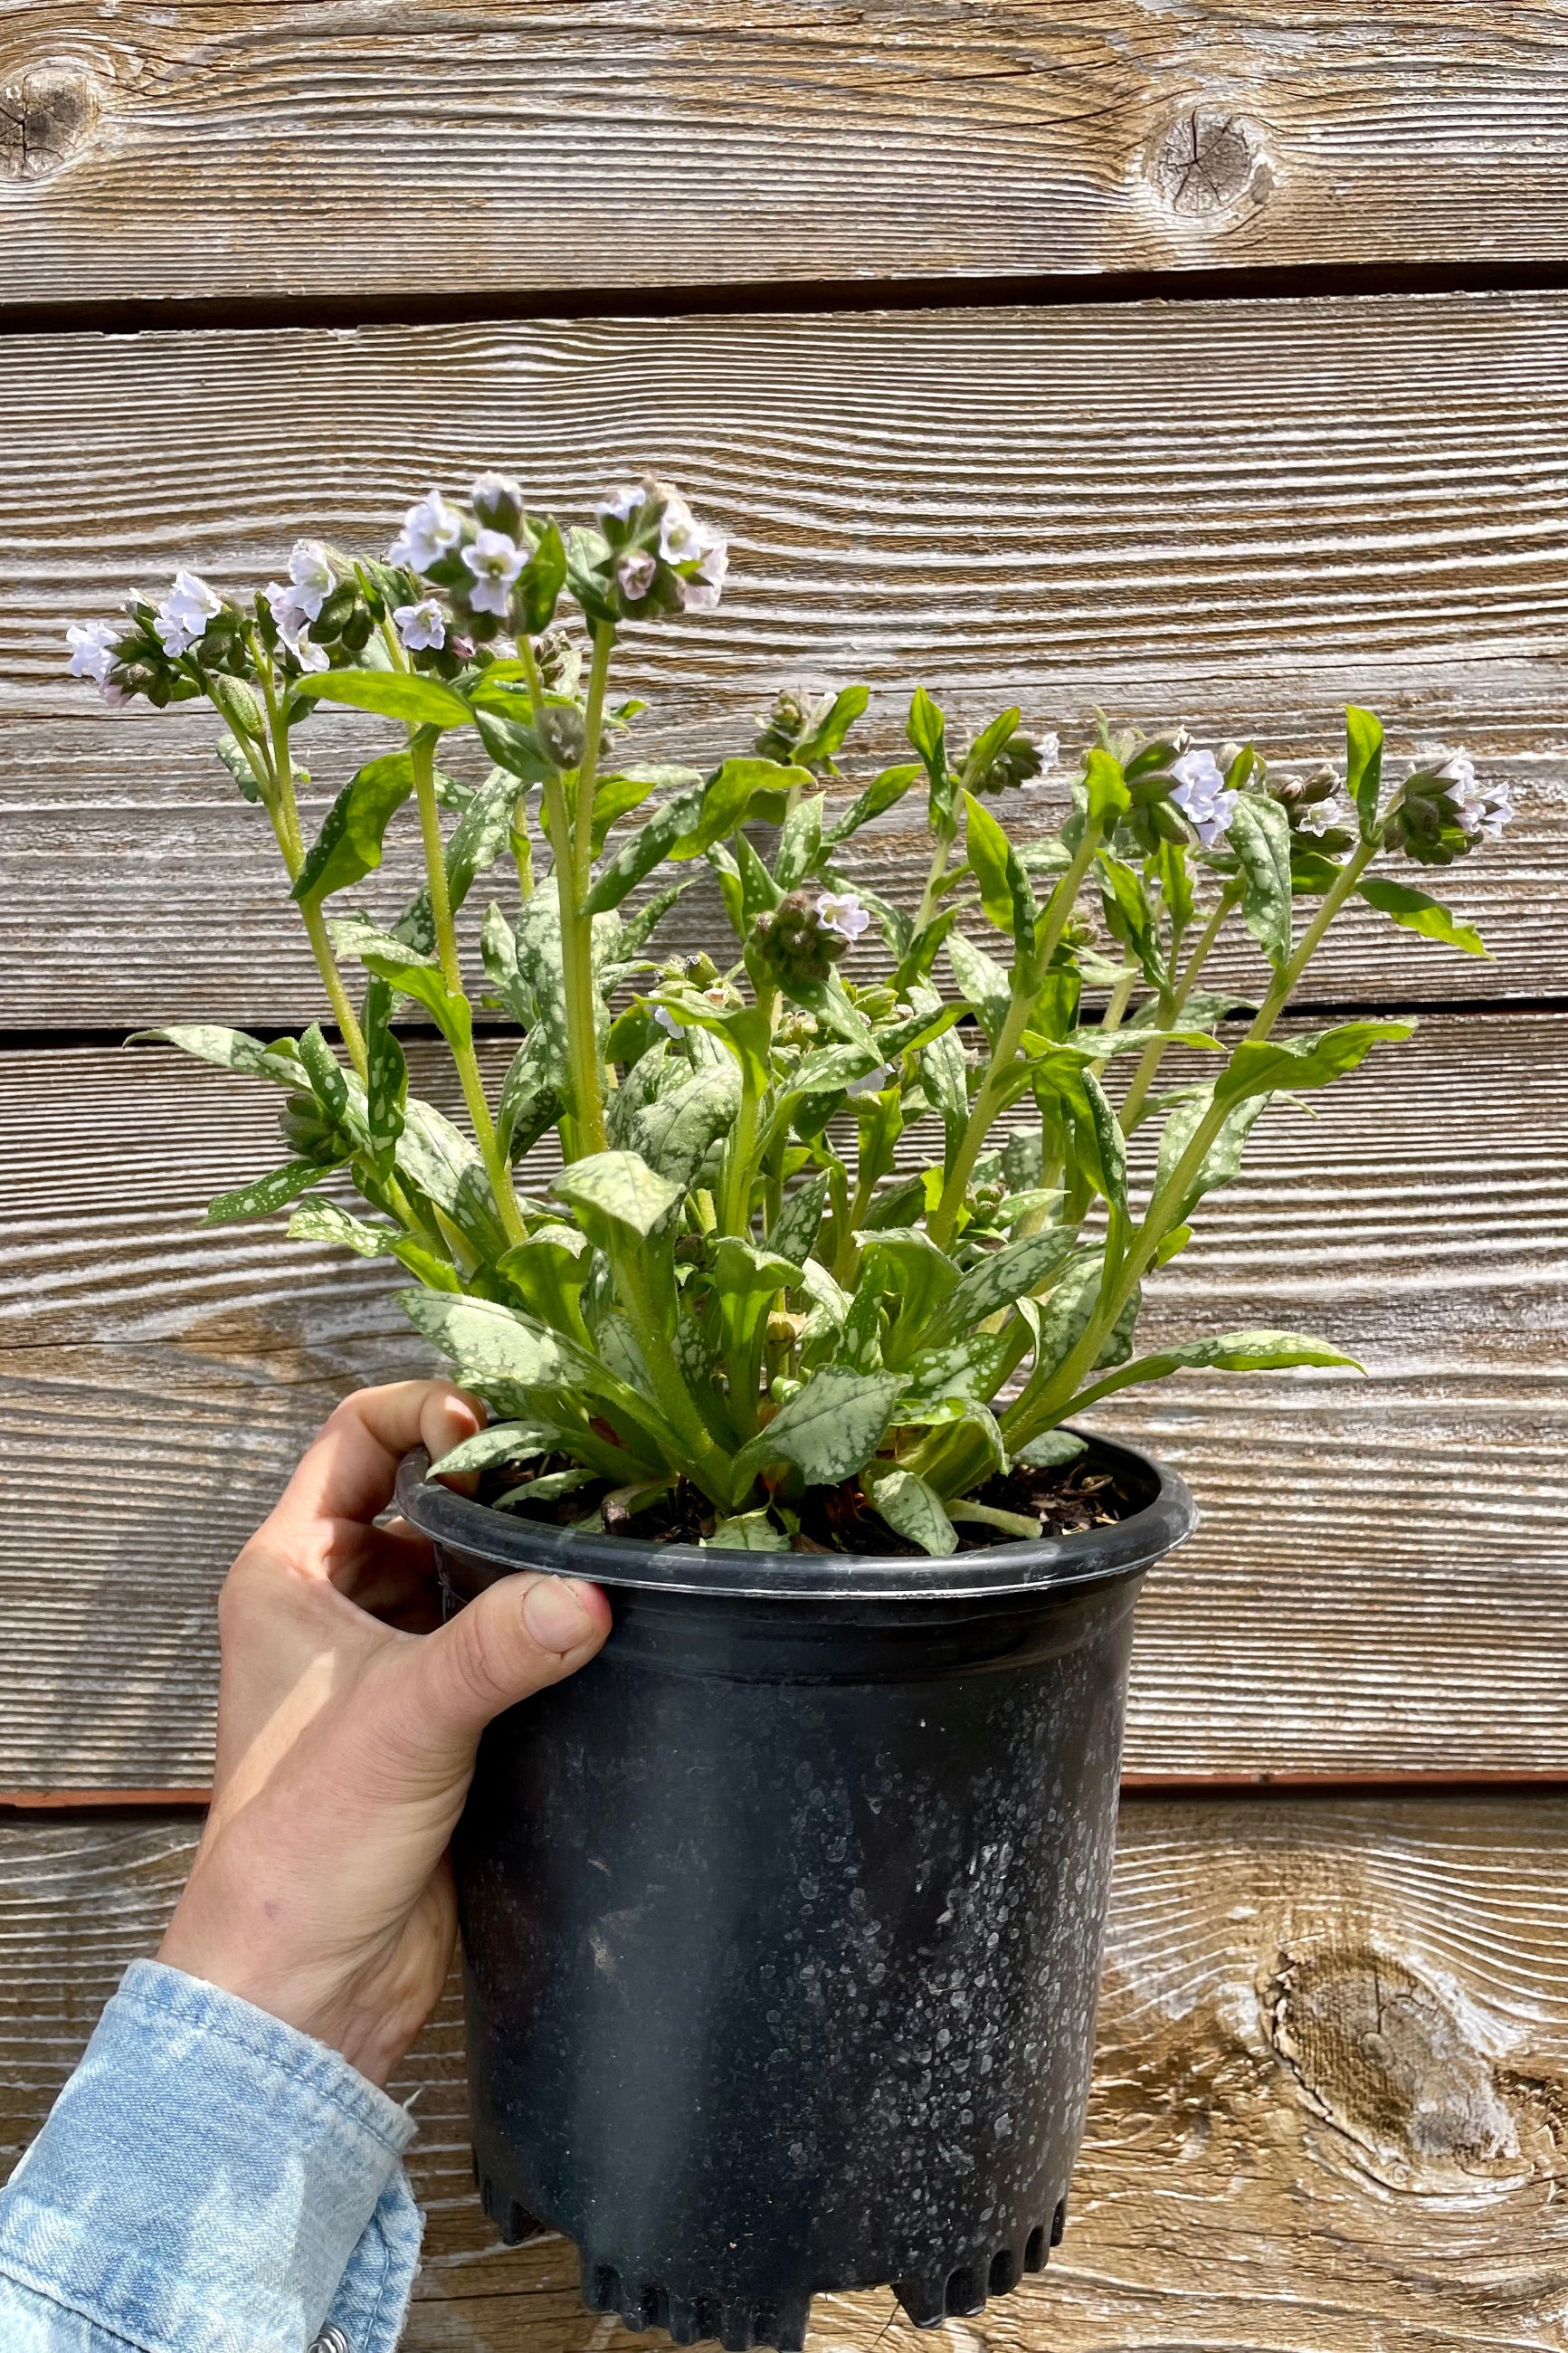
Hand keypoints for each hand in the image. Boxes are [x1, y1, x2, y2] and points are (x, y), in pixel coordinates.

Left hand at [158, 1380, 610, 2087]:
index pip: (355, 1438)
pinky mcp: (432, 1715)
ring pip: (462, 1564)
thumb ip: (498, 1646)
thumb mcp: (404, 1721)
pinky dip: (534, 1619)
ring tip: (595, 1540)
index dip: (424, 1412)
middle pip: (419, 1493)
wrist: (308, 1985)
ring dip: (519, 1556)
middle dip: (493, 1483)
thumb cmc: (303, 1846)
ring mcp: (382, 1658)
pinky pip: (490, 1634)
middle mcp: (330, 1603)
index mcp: (287, 1572)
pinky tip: (591, 1616)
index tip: (496, 1428)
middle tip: (575, 1478)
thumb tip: (591, 1591)